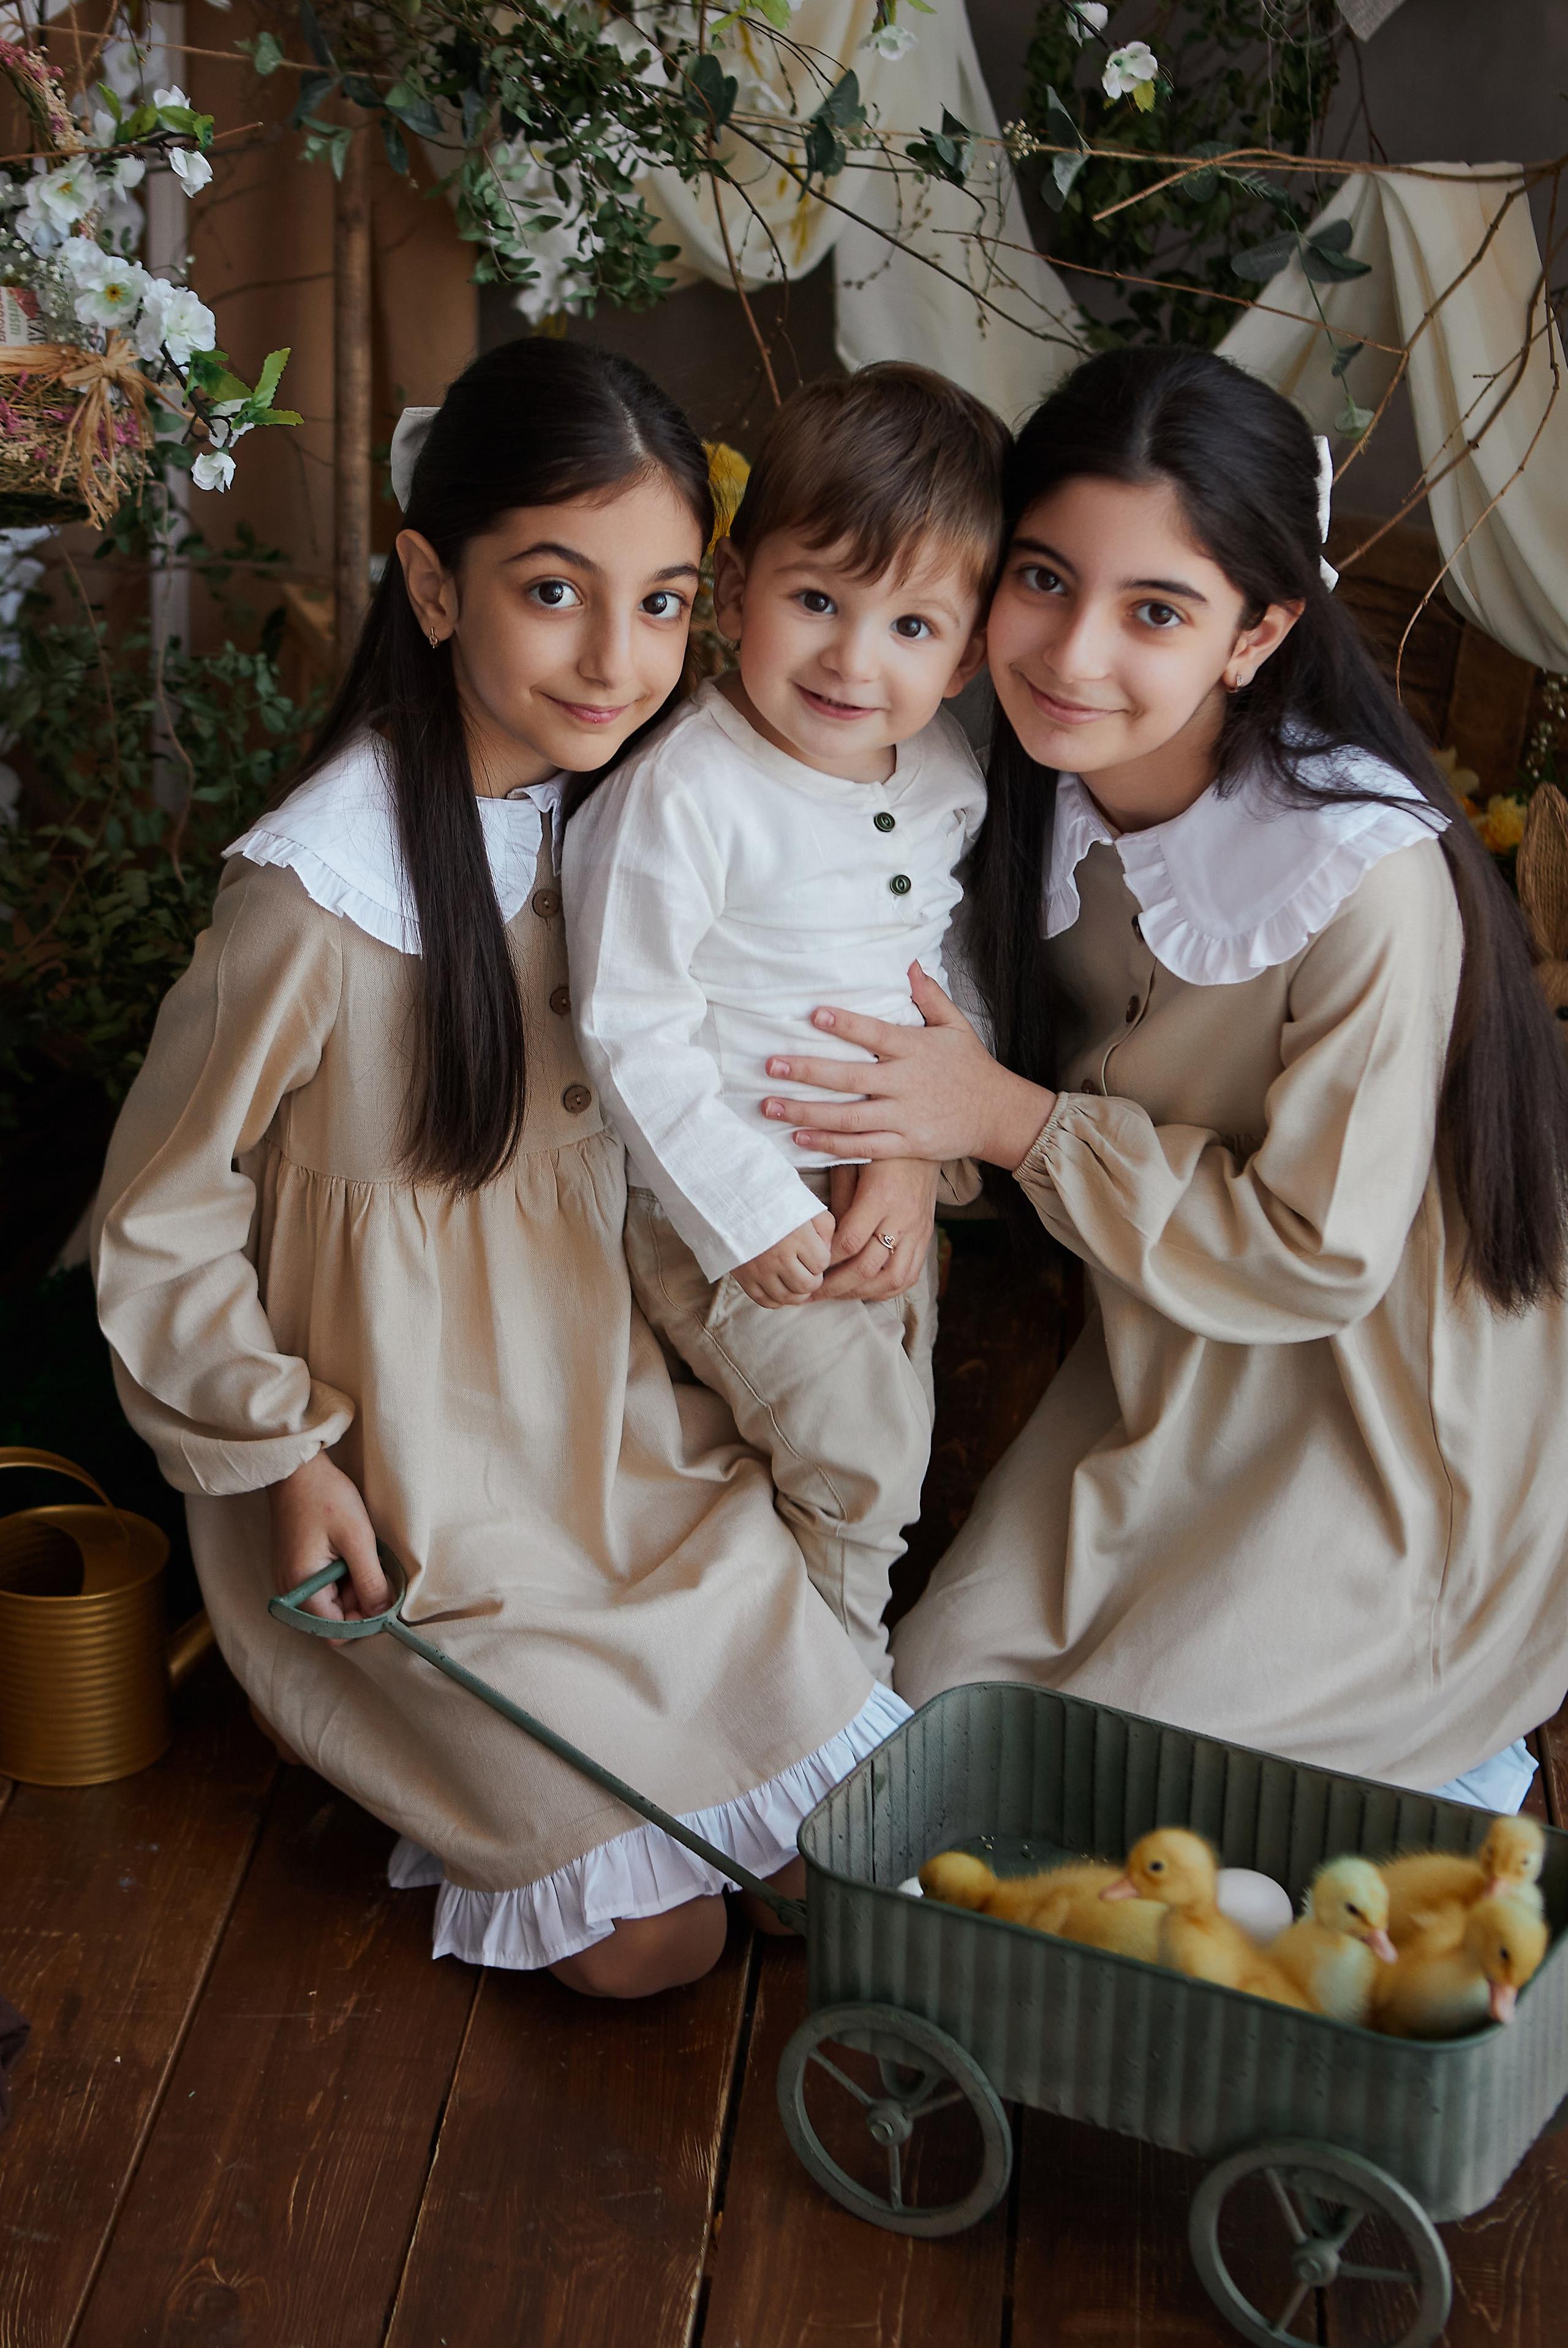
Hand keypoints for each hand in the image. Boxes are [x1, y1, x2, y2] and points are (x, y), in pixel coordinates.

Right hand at [268, 1450, 388, 1622]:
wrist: (298, 1468)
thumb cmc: (326, 1497)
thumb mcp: (357, 1538)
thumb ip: (370, 1580)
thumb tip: (384, 1614)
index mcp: (301, 1586)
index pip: (335, 1632)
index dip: (365, 1623)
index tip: (386, 1602)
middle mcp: (289, 1590)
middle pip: (332, 1620)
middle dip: (360, 1603)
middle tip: (375, 1568)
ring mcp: (290, 1579)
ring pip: (330, 1603)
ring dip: (352, 1588)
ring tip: (362, 1554)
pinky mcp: (295, 1567)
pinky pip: (322, 1587)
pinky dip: (342, 1577)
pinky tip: (350, 1553)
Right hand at [732, 1210, 835, 1306]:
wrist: (734, 1200)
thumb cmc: (773, 1201)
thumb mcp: (806, 1205)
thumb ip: (825, 1227)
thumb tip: (826, 1251)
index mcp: (797, 1237)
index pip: (821, 1263)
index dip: (822, 1259)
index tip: (814, 1252)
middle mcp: (779, 1257)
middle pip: (807, 1285)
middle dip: (813, 1279)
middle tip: (809, 1269)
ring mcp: (760, 1269)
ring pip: (788, 1297)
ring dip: (797, 1293)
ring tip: (797, 1280)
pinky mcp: (745, 1277)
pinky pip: (765, 1301)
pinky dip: (777, 1300)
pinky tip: (781, 1288)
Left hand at [761, 964, 1056, 1170]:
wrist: (998, 1114)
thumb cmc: (970, 1066)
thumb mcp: (955, 1025)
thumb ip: (929, 996)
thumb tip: (908, 964)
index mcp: (916, 1050)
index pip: (876, 1034)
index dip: (846, 1024)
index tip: (814, 1015)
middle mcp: (906, 1084)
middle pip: (850, 1079)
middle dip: (807, 1072)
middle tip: (771, 1066)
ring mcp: (904, 1117)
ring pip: (848, 1118)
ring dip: (806, 1112)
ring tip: (771, 1106)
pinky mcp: (905, 1144)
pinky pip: (862, 1147)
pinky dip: (830, 1145)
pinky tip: (800, 1138)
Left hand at [816, 1159, 936, 1299]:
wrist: (924, 1139)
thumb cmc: (879, 1149)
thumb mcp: (851, 1163)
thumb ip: (838, 1201)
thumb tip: (824, 1239)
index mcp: (881, 1197)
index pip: (849, 1242)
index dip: (825, 1260)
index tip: (806, 1266)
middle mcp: (902, 1218)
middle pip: (868, 1267)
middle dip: (836, 1286)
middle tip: (811, 1293)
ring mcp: (918, 1230)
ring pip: (892, 1279)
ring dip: (861, 1292)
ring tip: (836, 1295)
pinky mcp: (926, 1235)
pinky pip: (910, 1275)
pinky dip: (887, 1289)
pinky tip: (865, 1290)